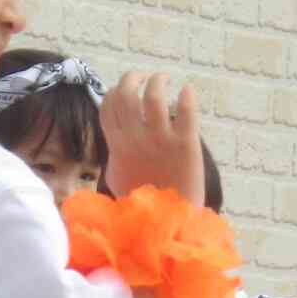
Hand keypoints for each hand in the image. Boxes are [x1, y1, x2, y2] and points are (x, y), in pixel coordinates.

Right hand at [100, 71, 205, 203]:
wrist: (168, 221)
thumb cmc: (142, 200)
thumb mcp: (117, 177)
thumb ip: (113, 155)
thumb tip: (113, 142)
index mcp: (118, 145)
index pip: (108, 104)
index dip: (116, 90)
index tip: (127, 90)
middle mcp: (135, 139)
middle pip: (126, 92)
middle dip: (134, 77)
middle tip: (147, 78)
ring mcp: (160, 140)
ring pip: (153, 95)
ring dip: (158, 80)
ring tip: (165, 79)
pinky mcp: (186, 144)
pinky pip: (186, 110)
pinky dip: (187, 95)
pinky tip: (188, 91)